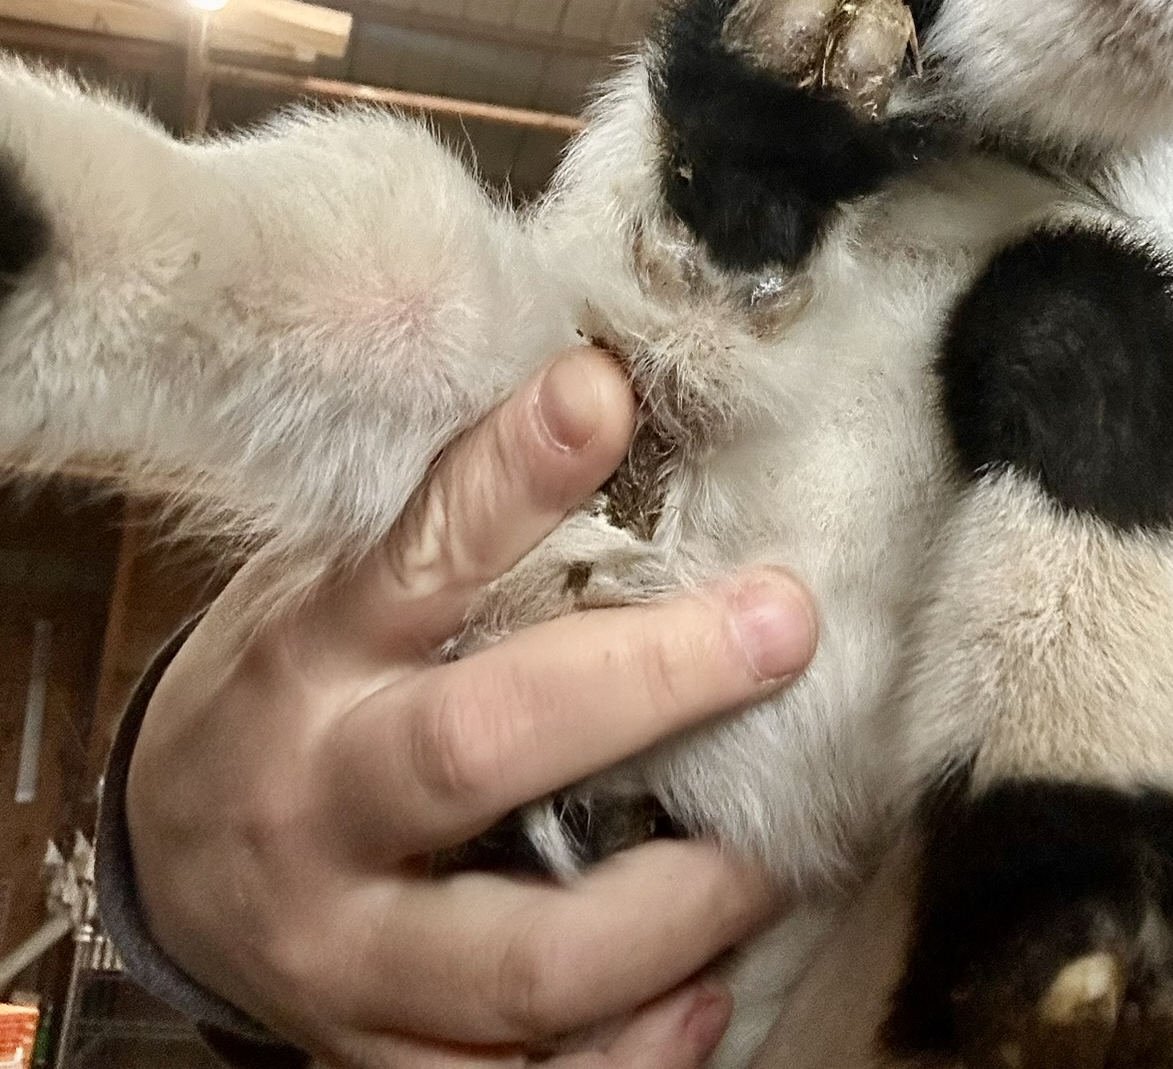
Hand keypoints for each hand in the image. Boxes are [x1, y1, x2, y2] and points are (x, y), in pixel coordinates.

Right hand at [126, 347, 819, 1067]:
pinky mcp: (373, 1057)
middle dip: (650, 687)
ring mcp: (343, 952)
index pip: (415, 553)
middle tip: (782, 625)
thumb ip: (454, 537)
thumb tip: (617, 403)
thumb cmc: (300, 684)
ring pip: (524, 959)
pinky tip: (704, 994)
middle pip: (480, 750)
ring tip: (774, 852)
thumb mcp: (339, 587)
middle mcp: (318, 802)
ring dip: (678, 907)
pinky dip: (633, 1052)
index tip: (602, 391)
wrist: (168, 858)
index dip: (510, 474)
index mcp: (311, 656)